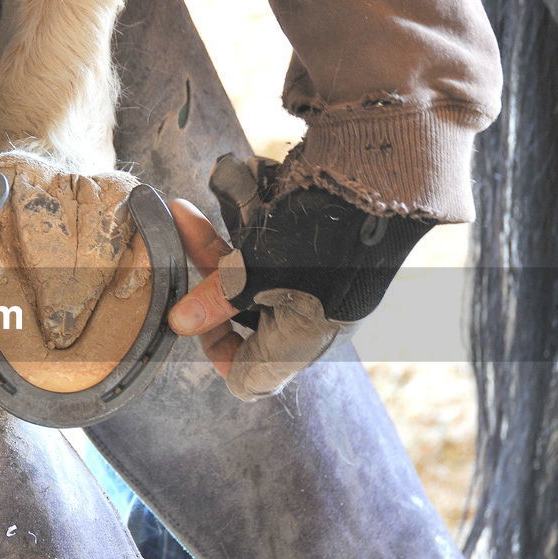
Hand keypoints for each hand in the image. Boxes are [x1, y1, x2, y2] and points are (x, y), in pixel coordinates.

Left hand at [167, 154, 433, 400]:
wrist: (380, 179)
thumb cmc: (323, 237)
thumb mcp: (258, 271)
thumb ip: (215, 299)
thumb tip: (177, 323)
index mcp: (299, 342)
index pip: (247, 379)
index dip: (215, 354)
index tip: (195, 317)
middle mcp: (307, 320)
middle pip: (239, 320)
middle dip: (206, 282)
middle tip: (184, 248)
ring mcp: (313, 285)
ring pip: (249, 278)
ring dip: (217, 247)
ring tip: (188, 215)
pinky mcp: (316, 251)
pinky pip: (269, 249)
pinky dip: (244, 226)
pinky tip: (229, 187)